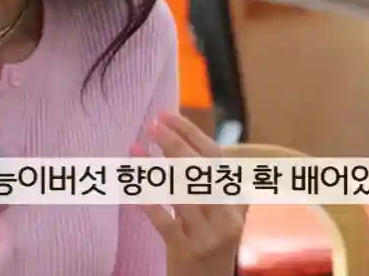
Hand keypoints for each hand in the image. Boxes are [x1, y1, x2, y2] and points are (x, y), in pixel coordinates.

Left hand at [132, 112, 246, 275]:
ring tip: (135, 149)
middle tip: (151, 126)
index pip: (213, 157)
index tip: (166, 116)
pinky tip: (131, 186)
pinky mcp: (186, 251)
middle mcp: (227, 216)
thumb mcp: (218, 211)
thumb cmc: (209, 242)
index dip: (189, 133)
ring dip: (154, 168)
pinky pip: (164, 221)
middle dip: (174, 144)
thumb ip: (204, 182)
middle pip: (198, 171)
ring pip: (180, 193)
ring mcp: (208, 235)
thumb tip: (174, 138)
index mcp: (236, 201)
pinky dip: (148, 201)